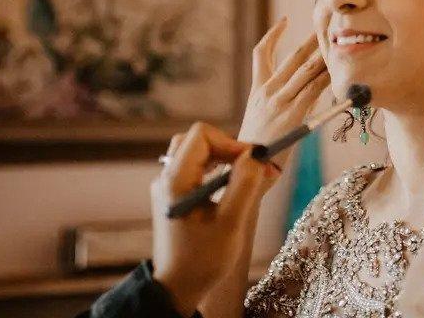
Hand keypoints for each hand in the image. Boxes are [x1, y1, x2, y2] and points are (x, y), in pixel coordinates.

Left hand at [151, 122, 275, 316]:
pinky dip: (216, 170)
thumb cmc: (203, 260)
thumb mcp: (231, 223)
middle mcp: (167, 178)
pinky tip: (231, 188)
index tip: (255, 161)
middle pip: (198, 140)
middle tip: (253, 167)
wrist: (177, 289)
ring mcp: (168, 187)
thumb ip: (244, 184)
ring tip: (246, 177)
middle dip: (229, 148)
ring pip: (196, 152)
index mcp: (175, 181)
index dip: (232, 142)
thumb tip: (256, 154)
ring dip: (223, 158)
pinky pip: (195, 168)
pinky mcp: (174, 196)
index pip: (202, 135)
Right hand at [238, 16, 330, 169]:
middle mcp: (267, 91)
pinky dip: (327, 78)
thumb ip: (283, 100)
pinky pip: (313, 90)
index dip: (273, 35)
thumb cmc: (259, 147)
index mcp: (257, 89)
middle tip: (324, 24)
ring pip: (305, 71)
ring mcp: (279, 101)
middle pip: (291, 57)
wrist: (249, 168)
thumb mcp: (262, 118)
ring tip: (335, 41)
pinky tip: (338, 71)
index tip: (285, 20)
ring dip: (322, 55)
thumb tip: (309, 90)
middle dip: (310, 40)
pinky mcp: (292, 114)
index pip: (261, 54)